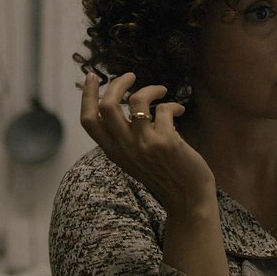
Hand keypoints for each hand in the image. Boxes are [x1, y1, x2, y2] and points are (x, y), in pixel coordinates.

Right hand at [80, 72, 215, 210]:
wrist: (188, 199)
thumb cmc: (165, 175)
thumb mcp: (135, 159)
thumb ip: (126, 139)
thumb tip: (127, 107)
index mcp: (113, 152)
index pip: (88, 121)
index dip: (88, 95)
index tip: (94, 77)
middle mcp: (124, 148)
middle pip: (107, 105)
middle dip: (118, 83)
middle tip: (130, 76)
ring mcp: (144, 144)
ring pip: (136, 100)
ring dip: (151, 88)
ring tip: (162, 90)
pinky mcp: (166, 142)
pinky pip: (165, 109)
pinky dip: (174, 105)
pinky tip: (180, 109)